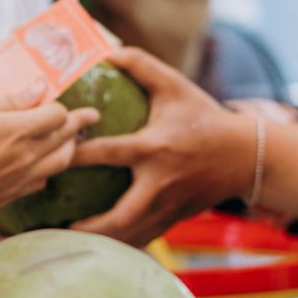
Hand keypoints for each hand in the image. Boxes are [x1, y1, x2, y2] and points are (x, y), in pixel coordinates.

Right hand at [0, 83, 99, 227]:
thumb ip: (7, 102)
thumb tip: (38, 89)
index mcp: (18, 130)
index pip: (58, 114)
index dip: (56, 103)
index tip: (52, 97)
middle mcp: (28, 155)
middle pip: (66, 136)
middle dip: (79, 122)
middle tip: (91, 114)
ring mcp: (23, 177)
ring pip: (61, 161)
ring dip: (70, 147)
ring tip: (71, 138)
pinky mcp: (14, 193)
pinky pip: (43, 179)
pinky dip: (49, 168)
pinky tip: (42, 163)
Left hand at [68, 47, 257, 245]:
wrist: (246, 156)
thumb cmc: (204, 117)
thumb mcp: (175, 85)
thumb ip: (140, 65)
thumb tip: (106, 50)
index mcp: (155, 147)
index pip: (110, 152)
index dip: (78, 154)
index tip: (51, 156)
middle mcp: (159, 183)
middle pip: (119, 216)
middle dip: (88, 227)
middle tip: (54, 226)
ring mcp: (167, 207)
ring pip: (129, 236)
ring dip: (98, 242)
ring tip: (64, 242)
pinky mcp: (172, 220)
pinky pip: (140, 240)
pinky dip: (116, 246)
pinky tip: (91, 247)